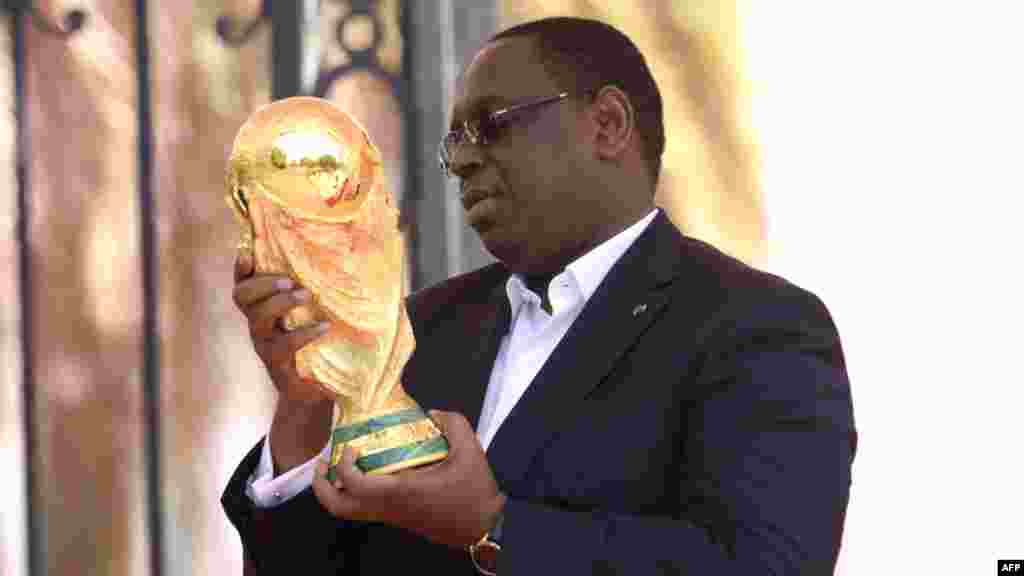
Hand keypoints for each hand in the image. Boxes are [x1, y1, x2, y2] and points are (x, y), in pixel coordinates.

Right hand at [232, 250, 331, 405]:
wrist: (311, 392)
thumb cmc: (313, 345)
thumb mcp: (308, 318)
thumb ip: (308, 294)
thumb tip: (336, 261)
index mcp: (262, 308)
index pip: (243, 284)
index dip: (240, 270)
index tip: (247, 254)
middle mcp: (258, 324)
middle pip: (242, 296)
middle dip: (262, 283)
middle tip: (290, 281)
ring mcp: (264, 344)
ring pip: (258, 318)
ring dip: (281, 303)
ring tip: (306, 295)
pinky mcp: (277, 365)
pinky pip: (285, 345)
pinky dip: (305, 332)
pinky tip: (325, 325)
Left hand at [312, 410, 506, 548]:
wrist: (483, 526)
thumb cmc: (474, 491)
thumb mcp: (471, 449)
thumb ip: (452, 423)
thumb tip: (432, 413)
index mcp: (401, 491)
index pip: (354, 484)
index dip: (344, 464)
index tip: (352, 446)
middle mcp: (389, 507)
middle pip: (339, 508)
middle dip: (322, 486)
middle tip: (323, 462)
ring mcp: (392, 516)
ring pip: (349, 512)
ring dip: (336, 489)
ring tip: (338, 466)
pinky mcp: (398, 519)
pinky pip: (365, 508)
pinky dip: (355, 492)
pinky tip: (369, 471)